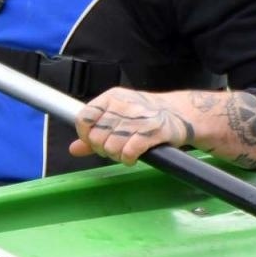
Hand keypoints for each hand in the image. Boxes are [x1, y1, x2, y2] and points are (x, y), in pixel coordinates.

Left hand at [70, 88, 255, 168]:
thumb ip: (94, 132)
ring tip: (123, 154)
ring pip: (111, 146)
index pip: (84, 117)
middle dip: (102, 149)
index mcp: (111, 97)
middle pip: (96, 136)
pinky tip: (132, 158)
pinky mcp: (154, 131)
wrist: (182, 113)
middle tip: (112, 150)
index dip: (85, 135)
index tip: (93, 142)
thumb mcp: (117, 116)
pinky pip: (129, 152)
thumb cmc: (145, 115)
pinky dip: (127, 159)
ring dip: (115, 156)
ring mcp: (139, 118)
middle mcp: (123, 105)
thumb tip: (73, 149)